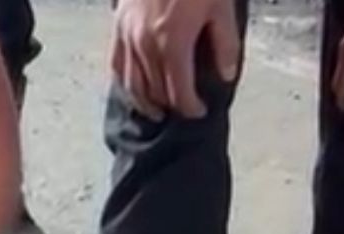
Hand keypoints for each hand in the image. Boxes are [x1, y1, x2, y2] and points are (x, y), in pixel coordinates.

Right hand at [111, 0, 240, 120]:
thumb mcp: (220, 6)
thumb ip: (224, 44)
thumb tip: (226, 76)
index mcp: (173, 42)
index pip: (180, 92)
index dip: (191, 108)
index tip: (199, 111)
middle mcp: (147, 46)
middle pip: (158, 92)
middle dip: (172, 105)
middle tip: (183, 108)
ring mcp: (129, 37)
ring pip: (134, 85)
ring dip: (147, 103)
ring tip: (159, 111)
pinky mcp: (118, 27)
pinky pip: (118, 66)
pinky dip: (126, 84)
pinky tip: (135, 91)